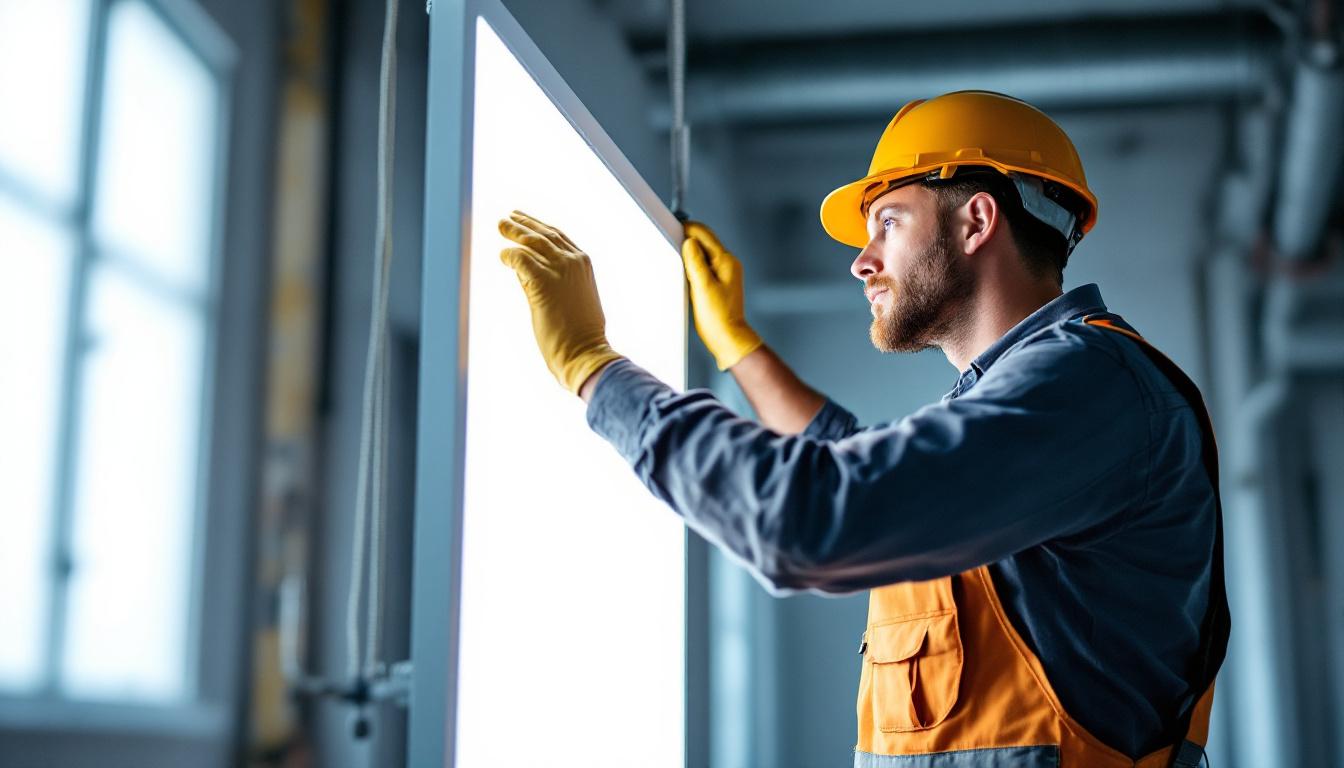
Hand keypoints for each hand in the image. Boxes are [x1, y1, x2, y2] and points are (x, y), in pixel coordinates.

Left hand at [498, 211, 622, 393]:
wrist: (585, 351)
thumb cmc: (579, 334)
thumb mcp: (575, 299)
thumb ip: (557, 283)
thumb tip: (526, 274)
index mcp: (583, 264)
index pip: (557, 237)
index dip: (538, 227)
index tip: (524, 221)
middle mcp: (574, 261)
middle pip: (543, 234)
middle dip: (523, 224)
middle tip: (506, 219)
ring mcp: (560, 269)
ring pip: (532, 241)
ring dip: (513, 232)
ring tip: (500, 226)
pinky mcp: (544, 281)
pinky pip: (520, 259)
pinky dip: (509, 256)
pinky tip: (503, 257)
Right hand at [681, 221, 762, 369]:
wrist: (728, 339)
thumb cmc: (717, 317)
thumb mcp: (703, 287)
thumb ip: (695, 262)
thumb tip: (689, 241)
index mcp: (726, 261)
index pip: (704, 234)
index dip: (686, 228)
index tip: (669, 227)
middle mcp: (727, 264)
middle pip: (704, 241)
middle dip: (686, 238)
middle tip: (666, 238)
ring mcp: (724, 273)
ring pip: (703, 253)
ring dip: (688, 252)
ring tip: (672, 254)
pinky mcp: (718, 283)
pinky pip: (703, 266)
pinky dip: (692, 264)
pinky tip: (682, 271)